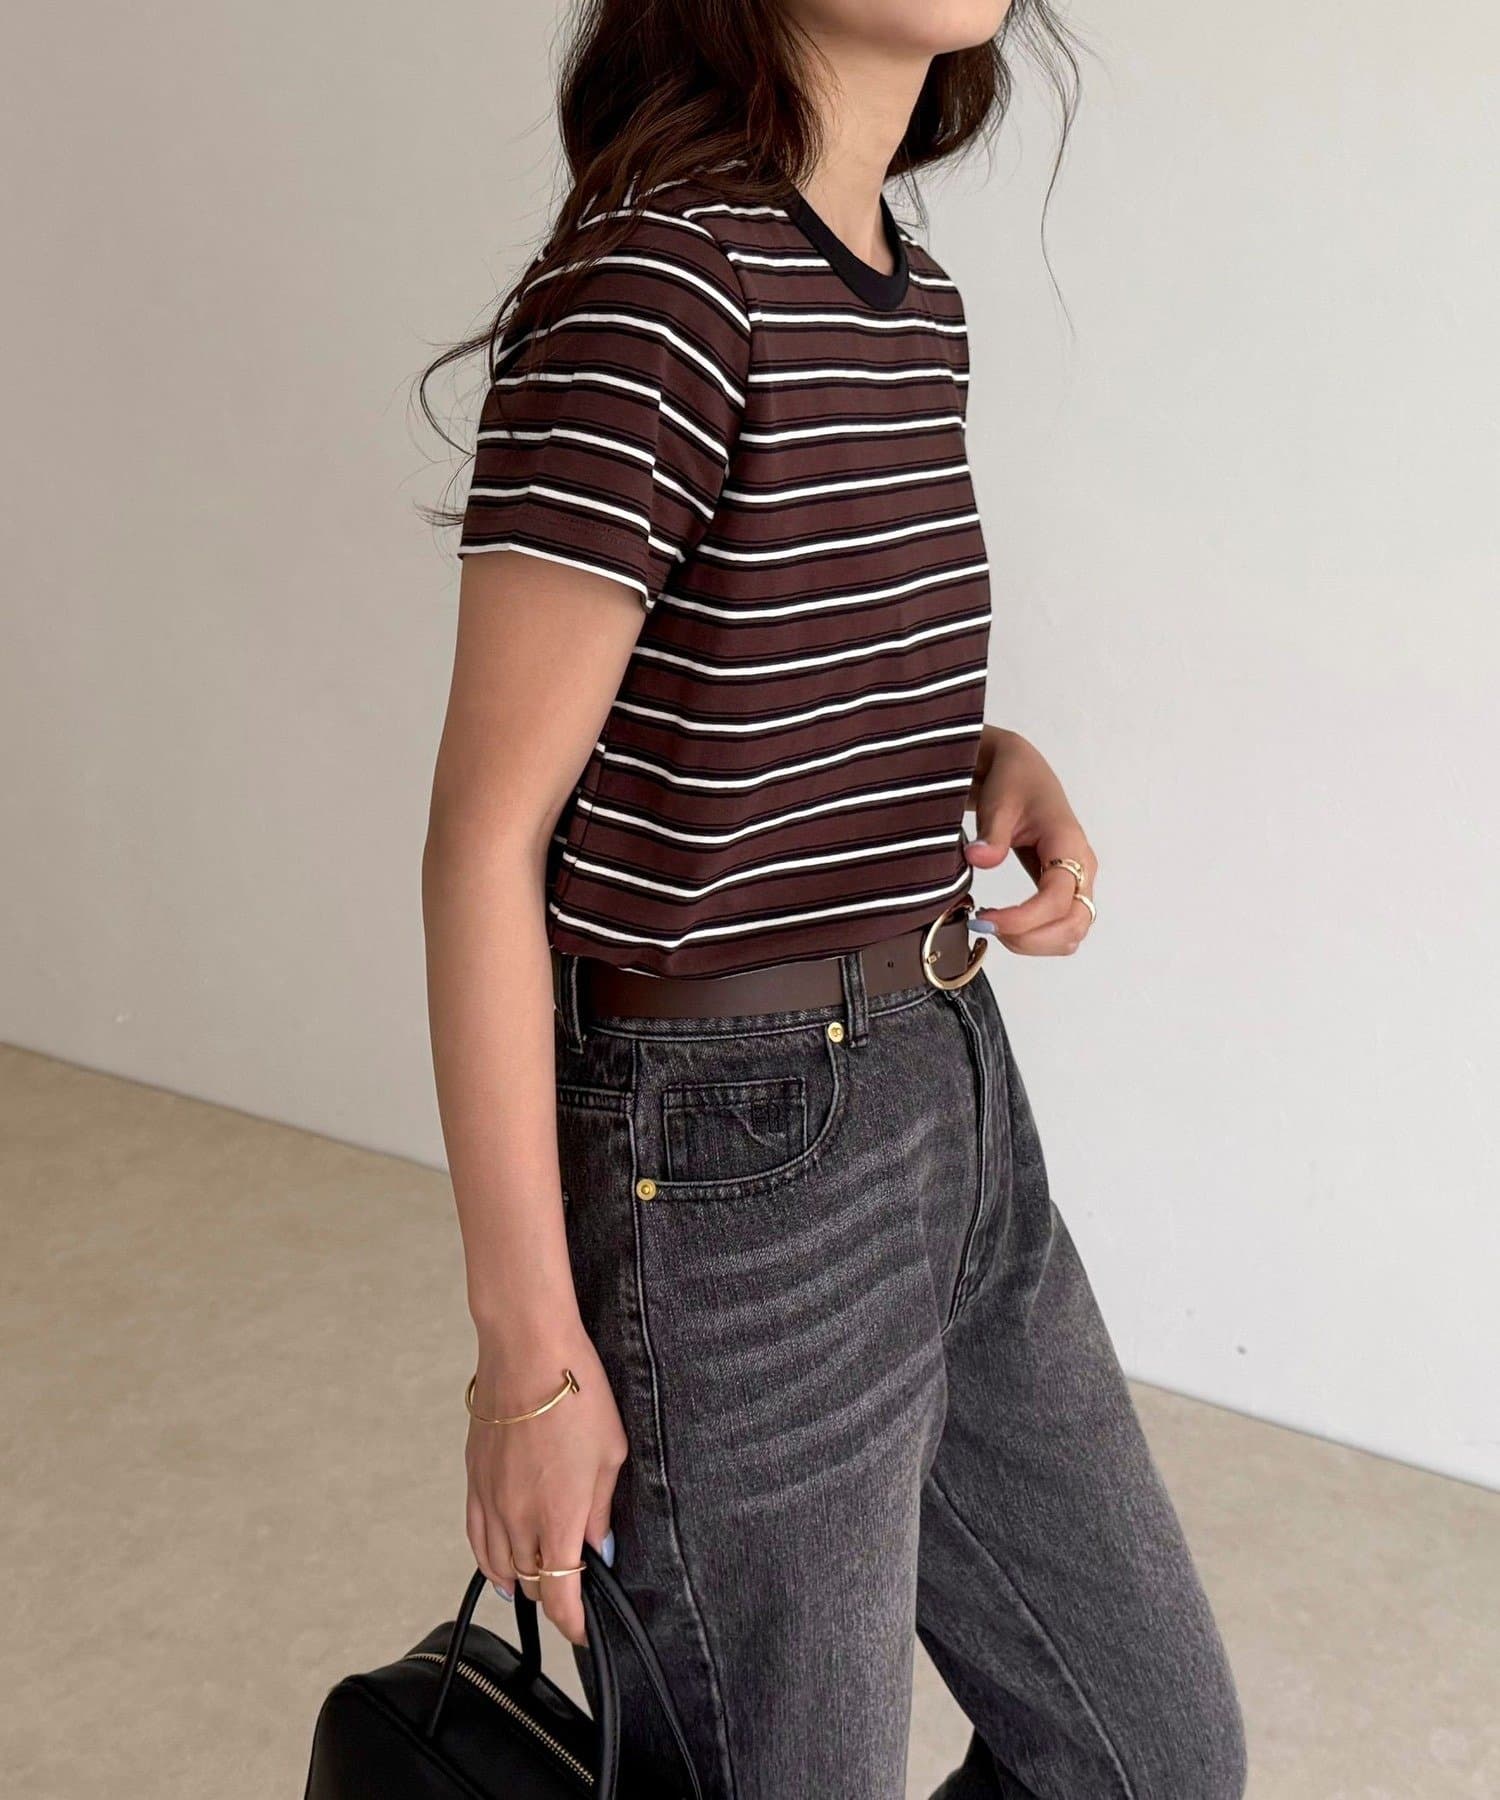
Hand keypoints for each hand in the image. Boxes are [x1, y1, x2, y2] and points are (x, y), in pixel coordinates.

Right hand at [465, 1325, 626, 1645]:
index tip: (584, 1630)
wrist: (527, 1348)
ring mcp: (490, 1499)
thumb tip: (599, 1547)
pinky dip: (489, 1558)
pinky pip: (476, 1536)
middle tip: (574, 1593)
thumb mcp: (612, 1452)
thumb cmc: (576, 1391)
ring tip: (539, 1585)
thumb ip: (602, 1508)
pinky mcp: (474, 1479)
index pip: (559, 1595)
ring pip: (499, 1566)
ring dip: (521, 1580)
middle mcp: (517, 1517)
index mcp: (557, 1517)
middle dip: (553, 1596)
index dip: (573, 1623)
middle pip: (530, 1583)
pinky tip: (499, 1564)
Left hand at [964, 728, 1097, 955]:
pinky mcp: (1067, 891)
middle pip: (1074, 925)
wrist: (1022, 772)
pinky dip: (1037, 939)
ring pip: (1072, 933)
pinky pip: (1063, 929)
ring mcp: (1079, 882)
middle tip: (986, 926)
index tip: (984, 919)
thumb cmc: (1014, 782)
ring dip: (1034, 943)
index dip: (1022, 919)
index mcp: (1068, 844)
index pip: (1057, 899)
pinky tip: (1006, 925)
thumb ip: (992, 831)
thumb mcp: (999, 799)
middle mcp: (1082, 868)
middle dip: (1030, 938)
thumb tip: (979, 858)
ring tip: (994, 926)